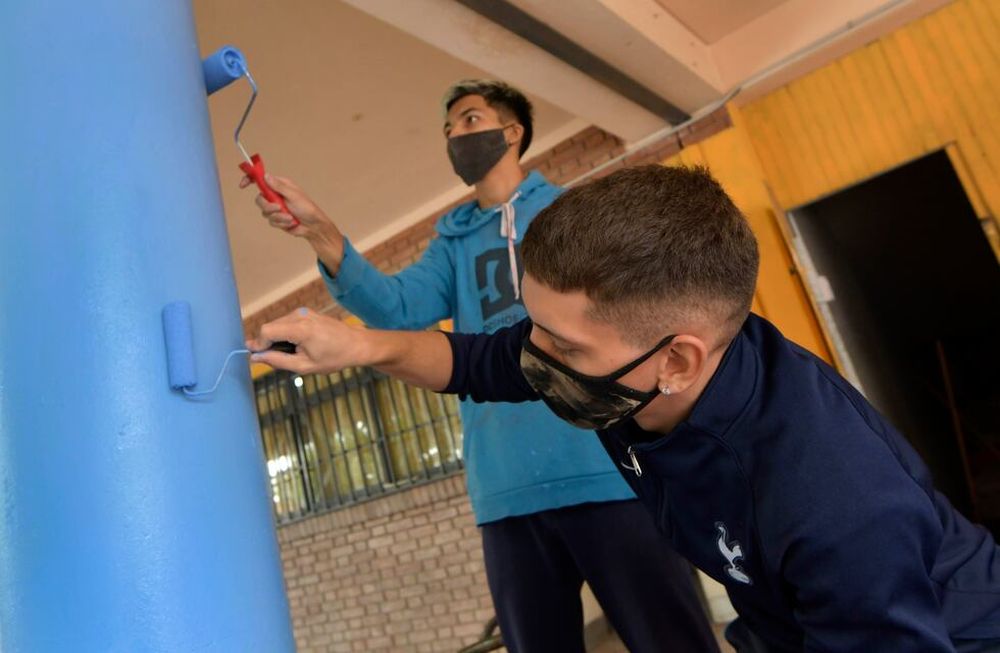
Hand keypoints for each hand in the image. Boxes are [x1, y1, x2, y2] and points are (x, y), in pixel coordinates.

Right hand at [240, 173, 345, 272]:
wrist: (313, 226)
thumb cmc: (308, 208)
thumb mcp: (294, 195)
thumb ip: (279, 186)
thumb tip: (266, 176)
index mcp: (280, 185)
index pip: (261, 179)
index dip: (250, 179)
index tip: (243, 185)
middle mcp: (276, 195)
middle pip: (259, 199)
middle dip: (268, 206)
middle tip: (279, 208)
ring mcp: (276, 208)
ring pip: (265, 212)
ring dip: (278, 217)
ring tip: (290, 218)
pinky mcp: (277, 219)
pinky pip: (271, 221)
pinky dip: (281, 223)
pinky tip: (291, 223)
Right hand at [247, 308, 368, 373]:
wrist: (356, 344)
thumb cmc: (334, 358)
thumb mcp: (304, 366)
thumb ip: (278, 361)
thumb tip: (255, 357)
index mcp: (301, 329)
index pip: (267, 331)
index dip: (259, 345)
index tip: (259, 357)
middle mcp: (300, 315)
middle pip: (270, 327)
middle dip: (268, 344)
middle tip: (278, 359)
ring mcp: (303, 312)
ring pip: (276, 324)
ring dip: (277, 339)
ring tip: (294, 353)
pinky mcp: (305, 312)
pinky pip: (285, 322)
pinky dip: (285, 334)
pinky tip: (298, 345)